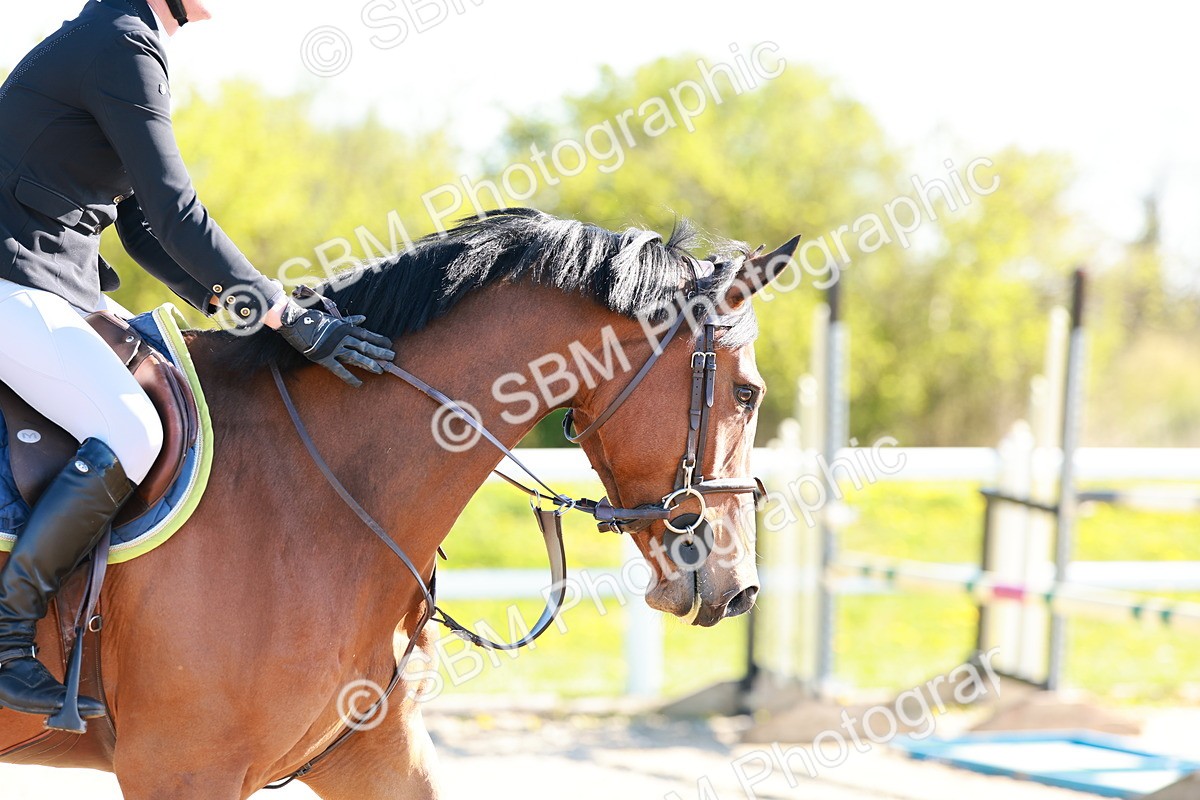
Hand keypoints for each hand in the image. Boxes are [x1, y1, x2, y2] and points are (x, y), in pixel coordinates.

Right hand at [276, 303, 395, 386]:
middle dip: (379, 352)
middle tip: (392, 357)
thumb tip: (363, 319)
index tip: (389, 344)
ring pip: (356, 356)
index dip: (379, 339)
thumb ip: (349, 320)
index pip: (366, 334)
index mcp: (345, 327)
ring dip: (369, 363)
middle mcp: (343, 337)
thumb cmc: (314, 319)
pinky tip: (359, 383)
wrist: (295, 322)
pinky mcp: (325, 358)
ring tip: (380, 370)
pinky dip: (350, 377)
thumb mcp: (334, 318)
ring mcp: (335, 348)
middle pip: (365, 346)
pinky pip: (340, 369)